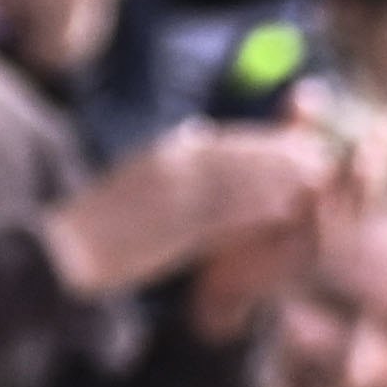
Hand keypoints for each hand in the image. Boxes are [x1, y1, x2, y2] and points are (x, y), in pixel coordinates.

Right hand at [35, 110, 337, 301]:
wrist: (69, 253)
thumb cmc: (106, 227)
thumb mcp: (141, 183)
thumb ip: (174, 163)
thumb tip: (196, 133)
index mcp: (161, 158)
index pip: (219, 145)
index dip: (260, 144)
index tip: (294, 145)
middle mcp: (166, 167)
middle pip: (233, 155)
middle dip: (276, 154)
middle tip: (317, 157)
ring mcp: (169, 193)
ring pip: (234, 179)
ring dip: (275, 175)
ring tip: (312, 177)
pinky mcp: (171, 223)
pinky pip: (223, 211)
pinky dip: (256, 205)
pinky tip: (285, 208)